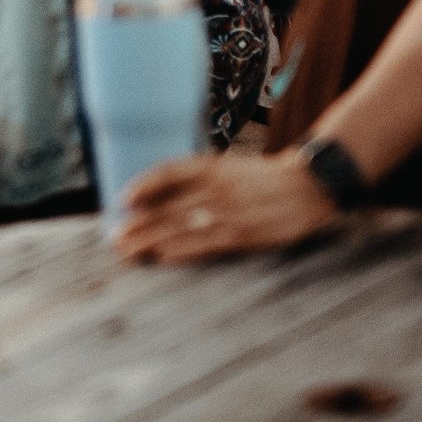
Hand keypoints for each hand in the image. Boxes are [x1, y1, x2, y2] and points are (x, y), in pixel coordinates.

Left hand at [113, 152, 338, 263]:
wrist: (308, 185)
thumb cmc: (263, 179)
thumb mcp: (229, 168)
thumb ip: (198, 178)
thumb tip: (160, 195)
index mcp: (211, 165)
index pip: (168, 172)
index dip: (143, 186)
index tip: (122, 200)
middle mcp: (216, 186)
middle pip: (167, 206)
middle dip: (137, 223)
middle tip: (114, 237)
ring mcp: (229, 211)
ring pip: (180, 226)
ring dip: (150, 240)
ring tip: (127, 250)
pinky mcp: (243, 234)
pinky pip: (206, 243)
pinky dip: (182, 249)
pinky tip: (163, 256)